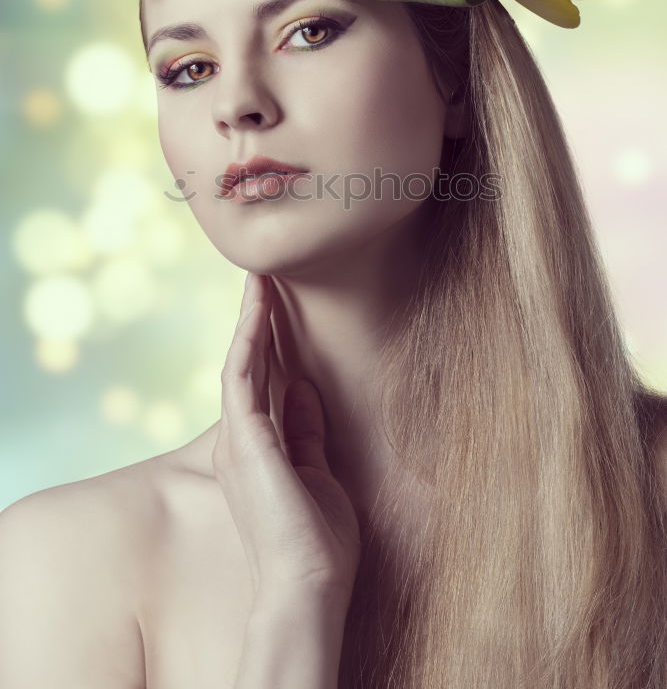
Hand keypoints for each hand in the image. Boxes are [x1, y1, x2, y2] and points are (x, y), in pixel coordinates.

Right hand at [212, 272, 361, 604]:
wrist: (308, 586)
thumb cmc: (318, 544)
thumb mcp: (319, 474)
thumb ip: (307, 432)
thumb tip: (304, 389)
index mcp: (259, 451)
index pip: (263, 383)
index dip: (269, 342)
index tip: (278, 307)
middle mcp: (240, 440)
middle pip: (249, 365)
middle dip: (257, 320)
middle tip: (266, 277)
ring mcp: (238, 439)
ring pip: (241, 361)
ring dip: (251, 317)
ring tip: (261, 277)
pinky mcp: (244, 438)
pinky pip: (241, 374)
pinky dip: (249, 336)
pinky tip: (258, 306)